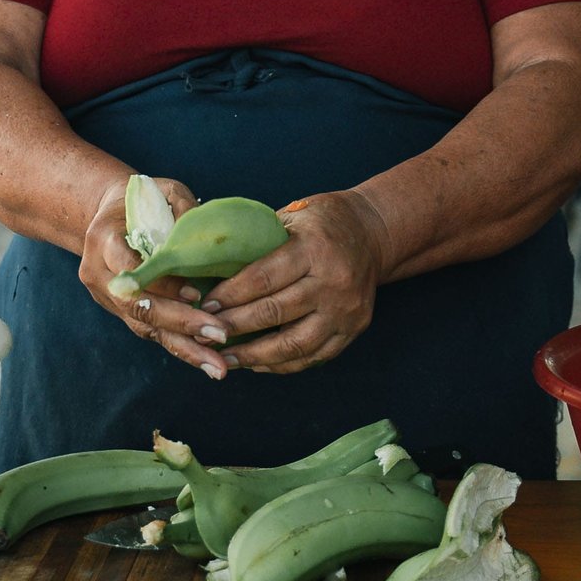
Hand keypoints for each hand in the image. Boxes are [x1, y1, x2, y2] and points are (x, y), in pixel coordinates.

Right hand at [77, 176, 227, 378]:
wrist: (109, 217)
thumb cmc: (142, 199)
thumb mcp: (161, 190)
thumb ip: (180, 205)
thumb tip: (204, 231)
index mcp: (102, 239)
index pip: (128, 266)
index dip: (161, 282)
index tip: (195, 293)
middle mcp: (100, 275)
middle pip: (139, 307)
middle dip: (181, 323)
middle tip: (219, 335)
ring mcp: (109, 300)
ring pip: (146, 328)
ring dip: (185, 348)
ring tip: (218, 367)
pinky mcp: (124, 314)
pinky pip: (153, 333)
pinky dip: (182, 346)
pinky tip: (209, 360)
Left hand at [203, 191, 394, 374]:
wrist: (374, 233)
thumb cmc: (323, 221)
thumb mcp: (292, 217)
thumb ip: (258, 242)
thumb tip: (208, 266)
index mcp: (315, 248)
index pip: (264, 278)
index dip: (231, 294)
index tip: (206, 304)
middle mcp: (334, 282)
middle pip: (275, 312)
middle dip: (235, 326)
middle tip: (206, 334)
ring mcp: (346, 310)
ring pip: (294, 344)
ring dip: (255, 356)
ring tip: (226, 359)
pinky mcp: (354, 329)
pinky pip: (313, 357)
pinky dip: (282, 364)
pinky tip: (257, 363)